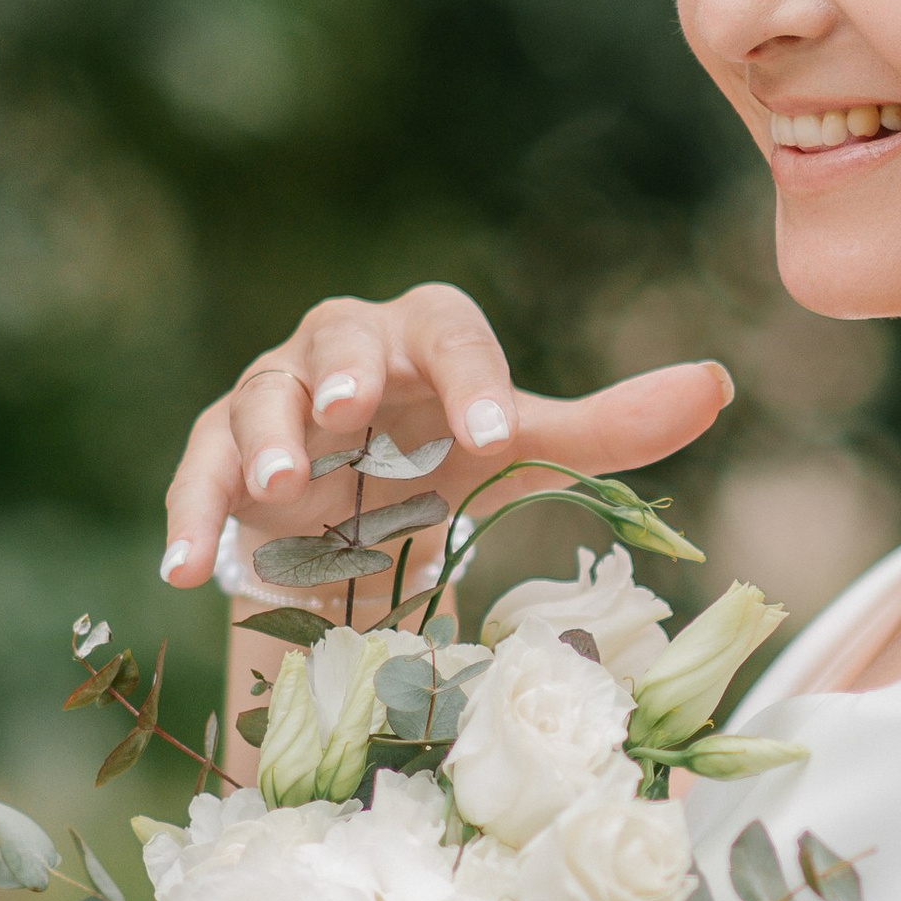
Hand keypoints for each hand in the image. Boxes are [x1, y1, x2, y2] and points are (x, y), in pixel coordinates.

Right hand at [156, 279, 734, 588]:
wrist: (354, 521)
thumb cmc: (445, 464)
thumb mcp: (522, 451)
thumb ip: (607, 428)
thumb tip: (716, 385)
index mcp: (421, 337)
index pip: (447, 330)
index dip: (469, 374)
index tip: (492, 431)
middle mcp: (340, 353)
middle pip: (336, 336)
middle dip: (342, 369)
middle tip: (352, 406)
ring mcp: (271, 401)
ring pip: (259, 399)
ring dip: (265, 441)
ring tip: (283, 489)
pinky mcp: (218, 461)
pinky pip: (198, 478)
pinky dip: (191, 520)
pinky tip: (184, 570)